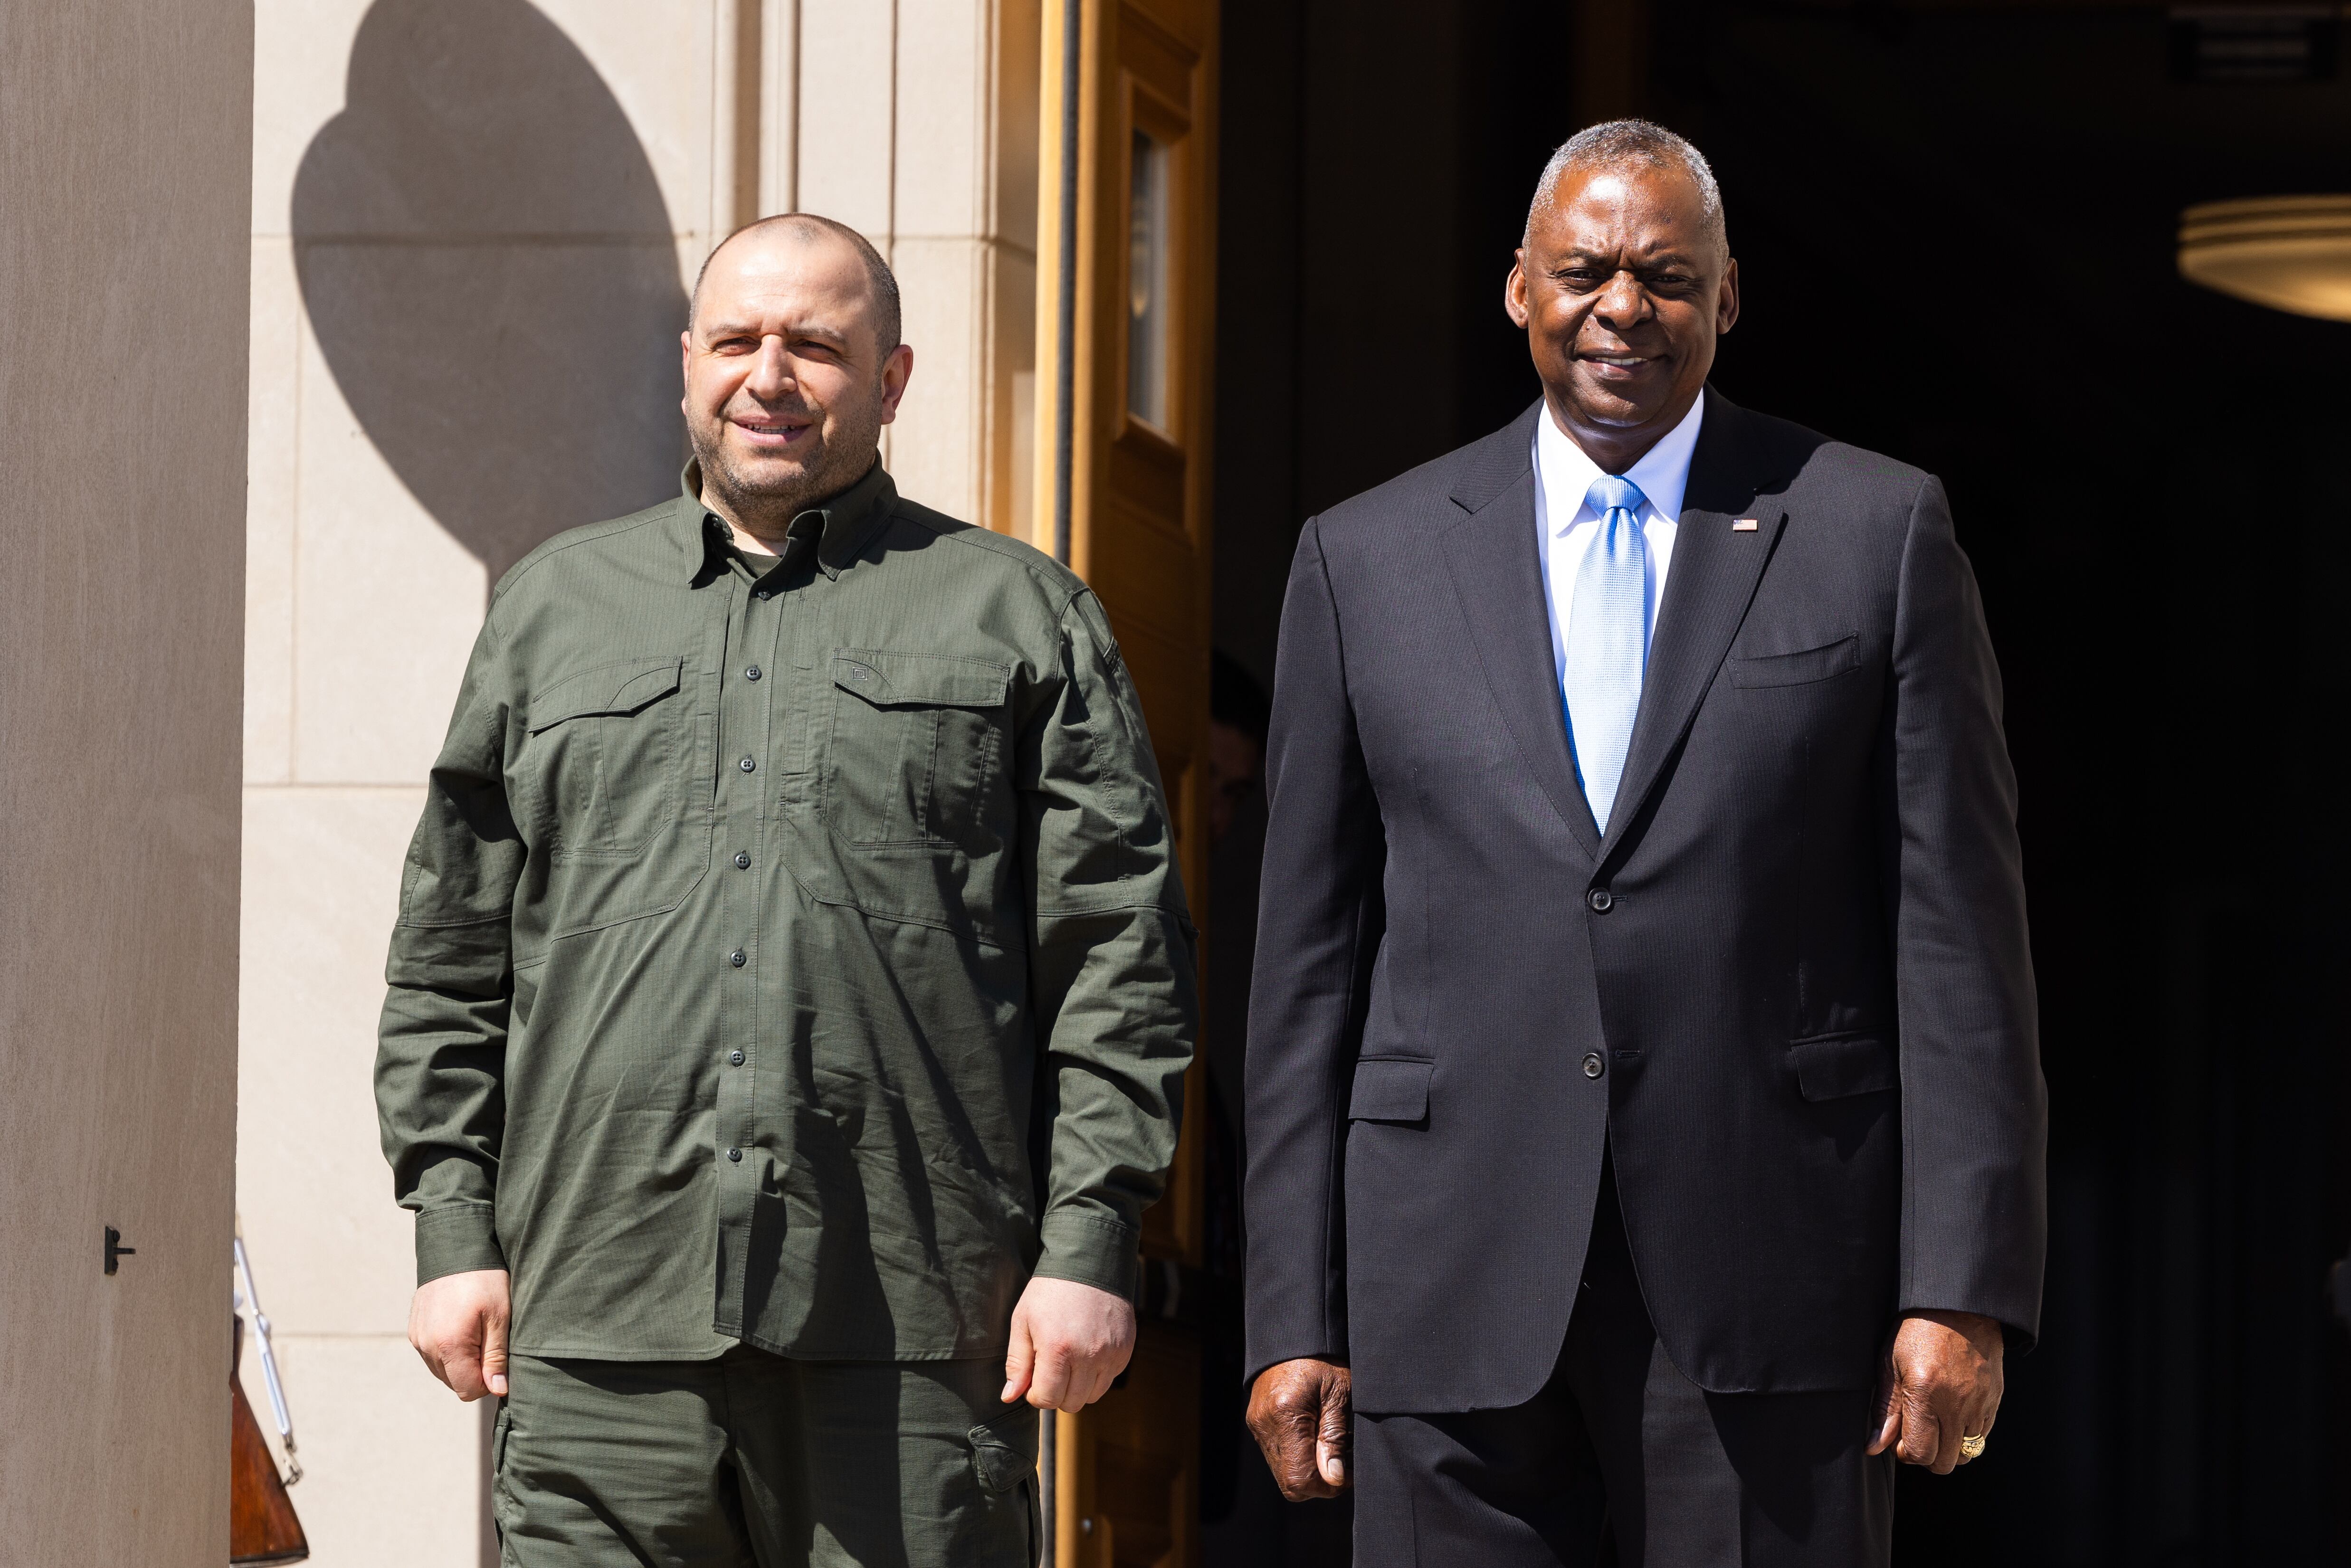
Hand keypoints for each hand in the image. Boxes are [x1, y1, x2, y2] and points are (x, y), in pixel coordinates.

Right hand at [408, 1268, 510, 1400]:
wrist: (454, 1247)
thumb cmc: (484, 1280)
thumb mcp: (500, 1316)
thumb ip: (496, 1357)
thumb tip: (497, 1390)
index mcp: (449, 1345)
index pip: (467, 1390)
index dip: (488, 1383)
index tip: (498, 1361)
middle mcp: (427, 1346)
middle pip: (454, 1383)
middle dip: (474, 1371)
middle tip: (489, 1341)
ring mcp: (417, 1339)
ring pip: (442, 1371)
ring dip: (461, 1361)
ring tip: (476, 1331)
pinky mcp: (414, 1331)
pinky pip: (432, 1355)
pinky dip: (448, 1350)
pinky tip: (461, 1327)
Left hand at [1001, 1277, 1135, 1412]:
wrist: (1089, 1263)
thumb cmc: (1049, 1292)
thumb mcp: (1023, 1321)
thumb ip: (1017, 1363)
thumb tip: (1010, 1397)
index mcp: (1058, 1349)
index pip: (1046, 1399)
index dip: (1035, 1393)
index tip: (1033, 1377)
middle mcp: (1088, 1355)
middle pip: (1070, 1403)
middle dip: (1056, 1392)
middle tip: (1050, 1368)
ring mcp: (1111, 1353)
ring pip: (1092, 1396)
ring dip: (1077, 1387)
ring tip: (1069, 1360)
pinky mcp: (1126, 1350)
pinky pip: (1109, 1380)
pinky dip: (1096, 1374)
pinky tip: (1087, 1351)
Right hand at [1247, 1358, 1352, 1498]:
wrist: (1292, 1336)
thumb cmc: (1321, 1359)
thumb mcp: (1339, 1392)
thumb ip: (1334, 1437)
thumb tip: (1334, 1478)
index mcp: (1286, 1415)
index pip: (1301, 1478)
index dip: (1328, 1485)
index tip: (1349, 1471)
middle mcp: (1265, 1425)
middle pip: (1290, 1483)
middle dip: (1320, 1482)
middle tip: (1343, 1460)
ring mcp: (1257, 1426)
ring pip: (1282, 1473)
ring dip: (1309, 1470)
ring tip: (1330, 1445)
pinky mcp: (1256, 1424)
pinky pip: (1276, 1456)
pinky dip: (1297, 1457)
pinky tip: (1314, 1437)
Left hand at [1869, 1309, 2003, 1472]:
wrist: (1958, 1306)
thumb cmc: (1917, 1329)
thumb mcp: (1889, 1363)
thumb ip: (1884, 1409)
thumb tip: (1874, 1446)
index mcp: (1926, 1393)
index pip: (1921, 1453)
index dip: (1906, 1453)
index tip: (1899, 1438)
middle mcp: (1957, 1404)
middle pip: (1946, 1462)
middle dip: (1927, 1454)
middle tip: (1915, 1431)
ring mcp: (1980, 1404)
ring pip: (1967, 1453)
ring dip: (1948, 1447)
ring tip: (1934, 1422)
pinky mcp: (1995, 1400)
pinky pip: (1982, 1436)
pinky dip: (1966, 1435)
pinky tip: (1951, 1413)